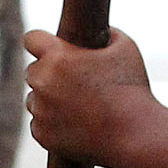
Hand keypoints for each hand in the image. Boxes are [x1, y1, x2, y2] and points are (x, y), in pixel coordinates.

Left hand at [22, 28, 153, 163]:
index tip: (49, 48)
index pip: (32, 39)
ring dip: (48, 99)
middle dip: (49, 73)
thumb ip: (106, 34)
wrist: (135, 135)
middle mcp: (43, 82)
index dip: (42, 42)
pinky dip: (52, 123)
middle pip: (33, 70)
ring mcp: (41, 111)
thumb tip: (100, 31)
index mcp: (58, 57)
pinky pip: (39, 123)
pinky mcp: (42, 135)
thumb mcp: (125, 48)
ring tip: (78, 105)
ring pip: (34, 99)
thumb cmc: (132, 90)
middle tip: (74, 81)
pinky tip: (75, 124)